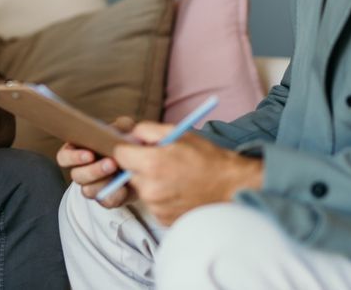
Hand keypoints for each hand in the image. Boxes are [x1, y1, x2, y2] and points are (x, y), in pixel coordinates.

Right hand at [55, 117, 136, 207]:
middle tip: (110, 163)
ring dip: (103, 182)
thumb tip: (117, 130)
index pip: (63, 157)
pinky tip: (124, 187)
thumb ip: (120, 126)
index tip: (89, 154)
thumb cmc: (126, 144)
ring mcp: (93, 187)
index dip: (73, 157)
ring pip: (88, 190)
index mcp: (78, 152)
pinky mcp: (106, 199)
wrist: (142, 165)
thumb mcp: (124, 129)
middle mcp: (82, 171)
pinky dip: (115, 194)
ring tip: (119, 173)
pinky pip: (105, 202)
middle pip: (76, 176)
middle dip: (93, 170)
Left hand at [113, 122, 263, 225]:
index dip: (128, 149)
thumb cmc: (207, 158)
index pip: (119, 154)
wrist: (232, 187)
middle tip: (162, 162)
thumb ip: (147, 130)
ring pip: (141, 189)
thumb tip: (130, 135)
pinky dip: (161, 197)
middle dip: (140, 166)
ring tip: (175, 177)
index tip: (138, 149)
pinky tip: (178, 191)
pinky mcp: (163, 219)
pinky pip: (153, 204)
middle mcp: (150, 188)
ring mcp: (156, 207)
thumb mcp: (178, 133)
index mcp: (152, 164)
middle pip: (129, 173)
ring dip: (151, 182)